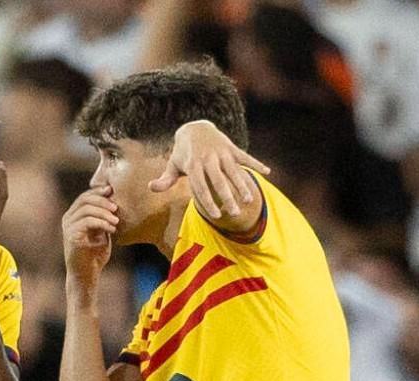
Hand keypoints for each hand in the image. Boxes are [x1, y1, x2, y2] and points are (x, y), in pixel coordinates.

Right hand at [61, 186, 117, 294]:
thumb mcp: (102, 232)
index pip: (85, 196)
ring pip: (87, 209)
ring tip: (116, 222)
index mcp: (74, 215)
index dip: (98, 191)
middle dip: (103, 201)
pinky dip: (102, 223)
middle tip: (116, 208)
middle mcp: (68, 218)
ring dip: (104, 213)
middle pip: (85, 199)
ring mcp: (68, 227)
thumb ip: (104, 218)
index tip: (112, 191)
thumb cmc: (95, 255)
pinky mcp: (71, 236)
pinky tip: (112, 230)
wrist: (87, 275)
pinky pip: (87, 221)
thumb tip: (114, 202)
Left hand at [149, 120, 269, 219]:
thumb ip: (165, 179)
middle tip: (235, 214)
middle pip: (219, 182)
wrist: (195, 127)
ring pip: (233, 171)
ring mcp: (221, 152)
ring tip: (249, 200)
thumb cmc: (183, 153)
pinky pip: (245, 156)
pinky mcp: (231, 147)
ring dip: (242, 185)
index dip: (208, 202)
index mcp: (194, 166)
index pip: (201, 187)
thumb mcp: (173, 165)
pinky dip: (256, 163)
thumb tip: (150, 187)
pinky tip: (268, 172)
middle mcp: (208, 159)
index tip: (216, 216)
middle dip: (227, 198)